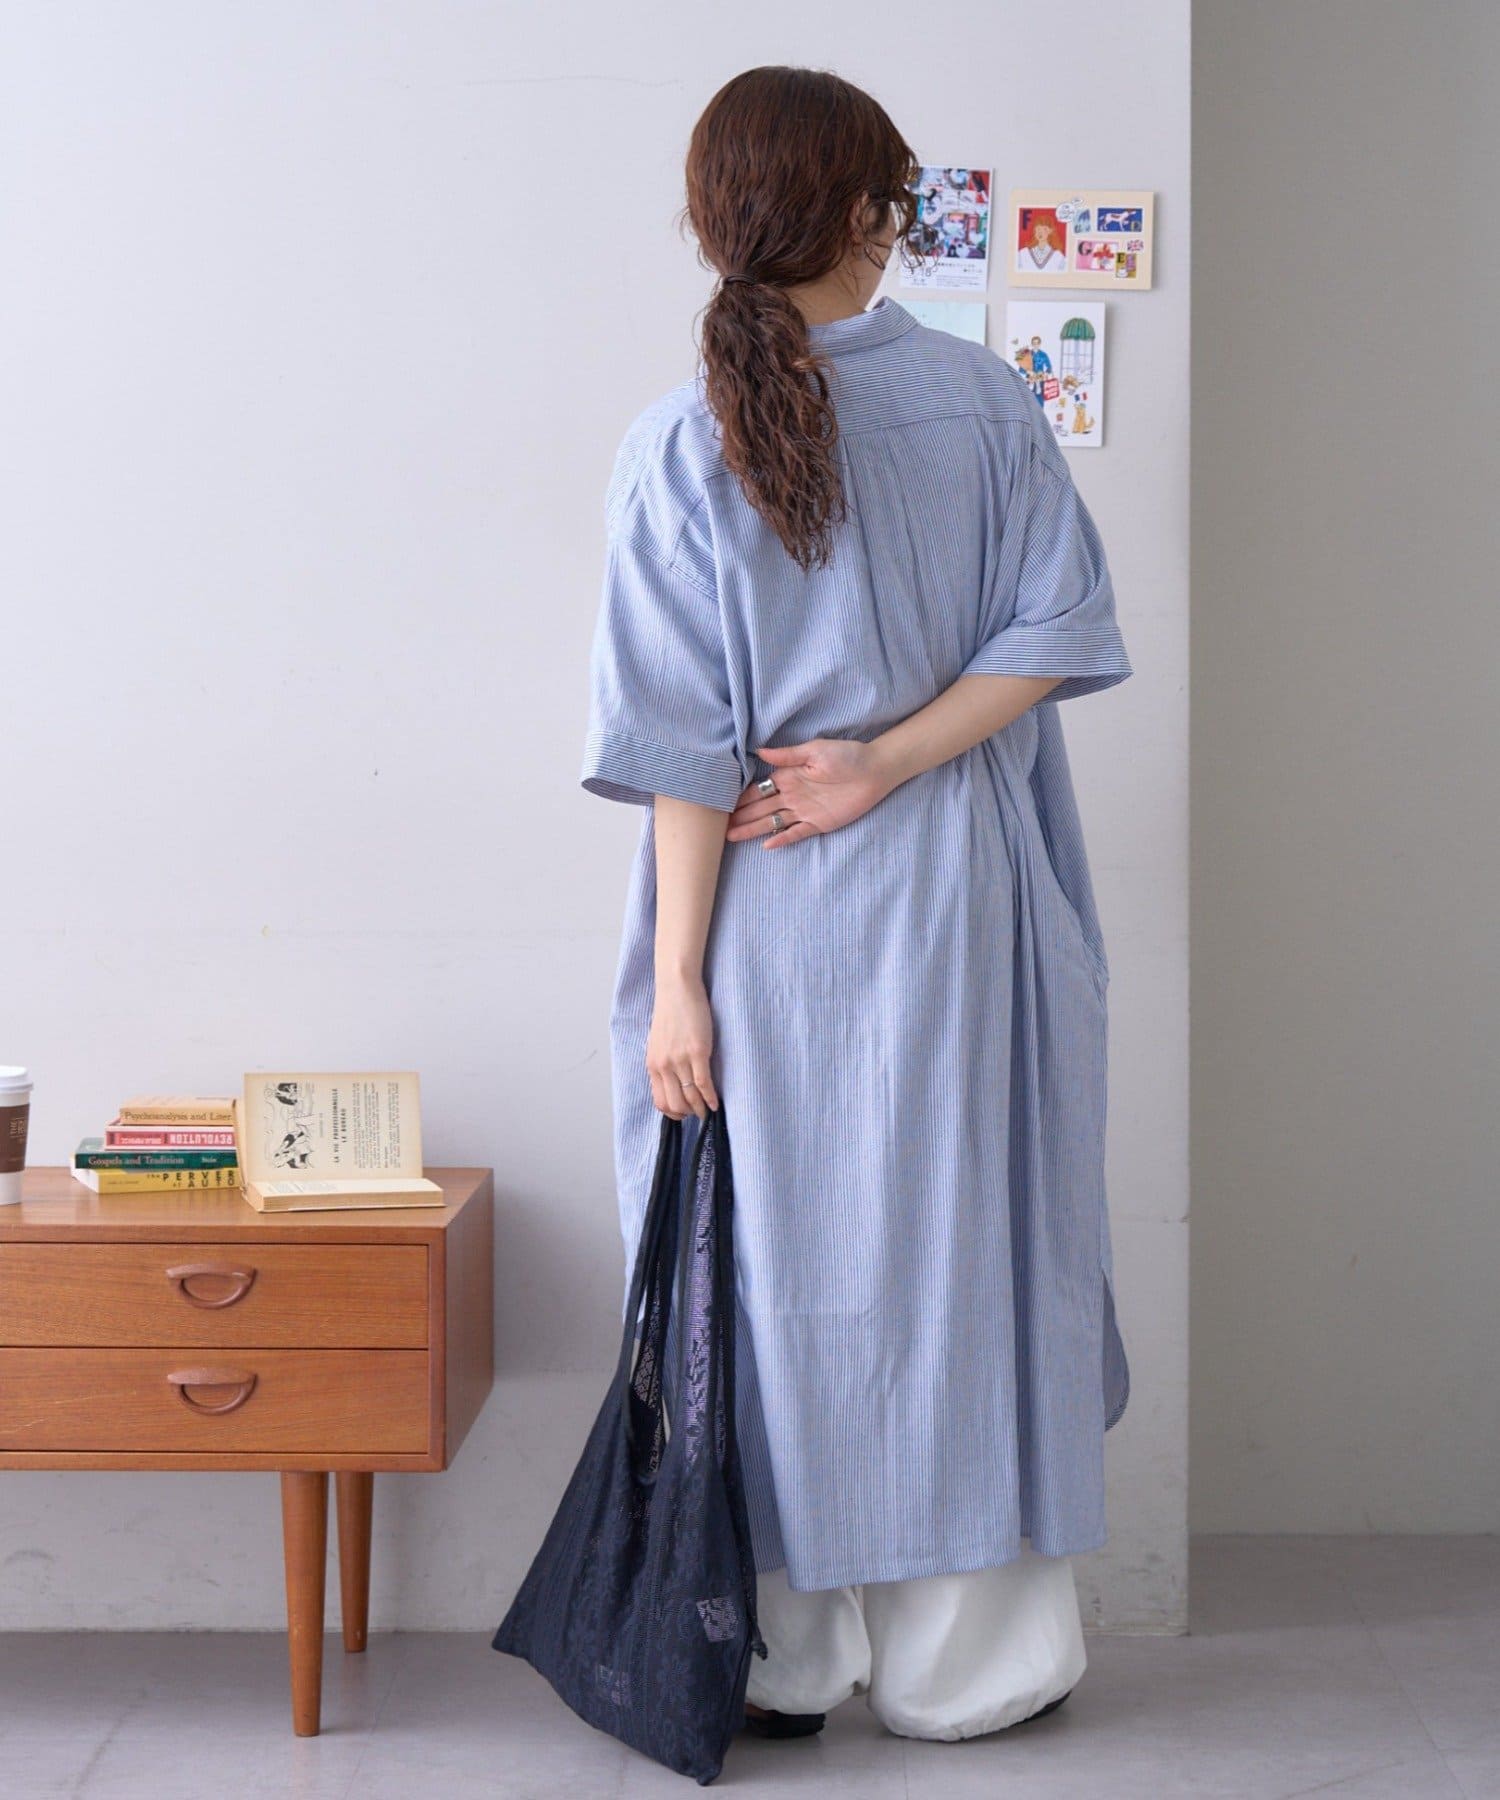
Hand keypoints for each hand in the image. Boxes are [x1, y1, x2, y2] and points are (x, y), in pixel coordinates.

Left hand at [646, 972, 719, 1118]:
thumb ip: (663, 1063)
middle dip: (689, 1114)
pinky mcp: (697, 1052)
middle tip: (699, 1114)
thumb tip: (672, 1082)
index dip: (673, 1113)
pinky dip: (711, 1098)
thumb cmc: (670, 1012)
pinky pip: (704, 1083)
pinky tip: (716, 1103)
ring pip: (690, 1096)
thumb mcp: (659, 1042)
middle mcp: (664, 1065)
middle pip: (675, 1104)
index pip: (660, 1101)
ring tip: (708, 1111)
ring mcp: (680, 1060)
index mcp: (653, 1064)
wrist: (676, 988)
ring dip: (701, 1109)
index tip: (684, 1114)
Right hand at [726, 738, 896, 846]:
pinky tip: (766, 845)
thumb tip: (758, 751)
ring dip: (753, 829)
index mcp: (789, 776)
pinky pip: (796, 833)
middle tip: (719, 827)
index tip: (721, 805)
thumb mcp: (814, 750)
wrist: (875, 770)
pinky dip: (782, 839)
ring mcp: (804, 811)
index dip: (741, 798)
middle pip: (761, 809)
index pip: (759, 789)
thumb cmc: (847, 755)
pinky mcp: (819, 823)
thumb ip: (787, 755)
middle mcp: (793, 795)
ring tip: (732, 837)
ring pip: (773, 822)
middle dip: (740, 817)